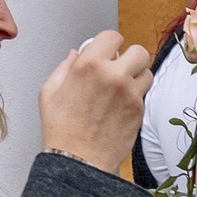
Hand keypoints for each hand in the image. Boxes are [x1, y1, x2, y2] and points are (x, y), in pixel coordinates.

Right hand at [39, 30, 151, 170]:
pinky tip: (119, 106)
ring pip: (146, 72)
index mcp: (89, 65)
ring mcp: (130, 93)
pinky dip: (135, 96)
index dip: (110, 42)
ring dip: (136, 77)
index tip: (107, 49)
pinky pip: (144, 94)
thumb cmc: (61, 129)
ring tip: (120, 87)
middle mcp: (114, 76)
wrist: (77, 160)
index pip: (112, 36)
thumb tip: (75, 54)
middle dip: (130, 57)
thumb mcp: (49, 91)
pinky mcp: (139, 110)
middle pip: (139, 51)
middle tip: (120, 66)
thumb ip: (64, 67)